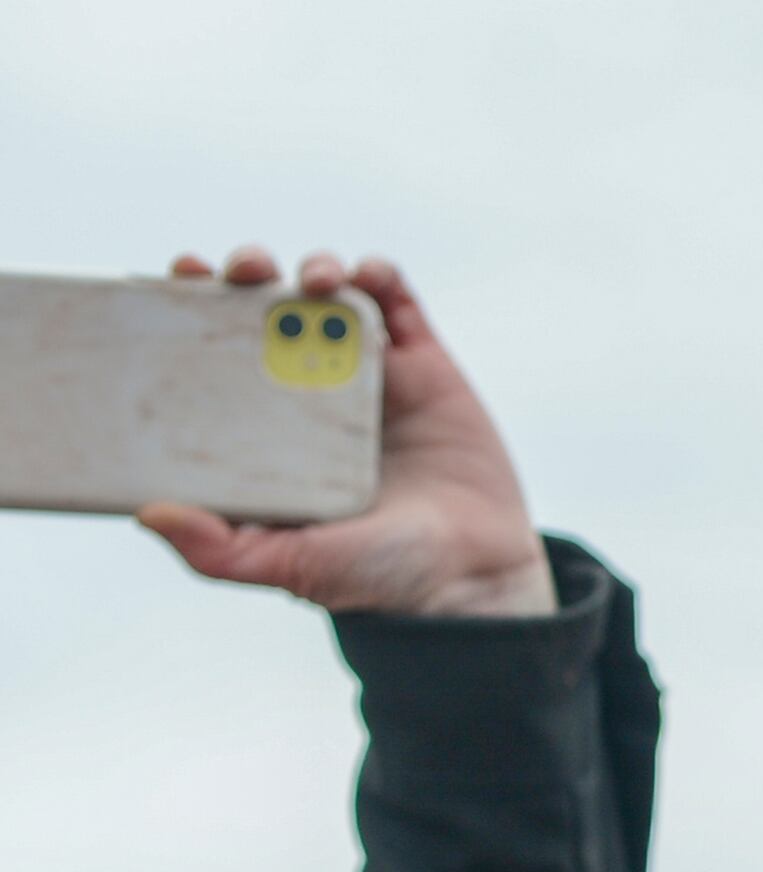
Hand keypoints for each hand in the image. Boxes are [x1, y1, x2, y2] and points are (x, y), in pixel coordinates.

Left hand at [138, 250, 552, 618]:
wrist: (479, 576)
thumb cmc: (382, 575)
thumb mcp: (292, 564)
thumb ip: (222, 550)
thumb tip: (149, 513)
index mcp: (269, 429)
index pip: (213, 352)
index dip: (188, 309)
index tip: (171, 283)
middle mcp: (312, 395)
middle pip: (265, 309)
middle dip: (245, 273)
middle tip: (244, 270)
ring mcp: (370, 377)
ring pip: (329, 298)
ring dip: (314, 269)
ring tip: (314, 282)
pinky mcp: (427, 368)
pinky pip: (399, 303)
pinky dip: (378, 275)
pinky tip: (364, 277)